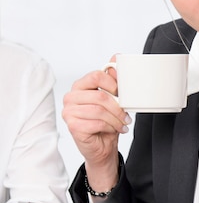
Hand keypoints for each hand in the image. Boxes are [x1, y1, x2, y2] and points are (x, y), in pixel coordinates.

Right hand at [62, 58, 129, 189]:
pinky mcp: (72, 126)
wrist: (102, 146)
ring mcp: (69, 111)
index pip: (96, 75)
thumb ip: (113, 79)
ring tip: (122, 124)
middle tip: (126, 115)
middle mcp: (71, 97)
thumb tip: (116, 57)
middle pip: (100, 95)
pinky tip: (114, 130)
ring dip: (116, 119)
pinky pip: (97, 123)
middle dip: (118, 107)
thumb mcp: (113, 98)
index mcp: (80, 86)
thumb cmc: (107, 120)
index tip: (122, 95)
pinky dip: (110, 127)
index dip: (114, 84)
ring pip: (99, 110)